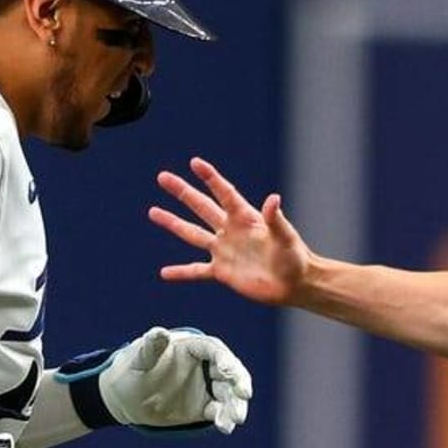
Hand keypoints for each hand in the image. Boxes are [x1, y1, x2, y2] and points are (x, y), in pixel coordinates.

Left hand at [101, 327, 251, 433]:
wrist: (125, 397)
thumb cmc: (132, 369)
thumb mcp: (138, 358)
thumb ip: (151, 347)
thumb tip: (160, 332)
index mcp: (192, 347)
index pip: (214, 349)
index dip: (224, 358)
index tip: (227, 370)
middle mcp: (204, 365)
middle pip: (230, 371)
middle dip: (239, 382)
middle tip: (245, 394)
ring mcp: (206, 387)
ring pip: (228, 394)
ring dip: (235, 405)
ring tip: (235, 419)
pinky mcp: (204, 407)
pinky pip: (219, 411)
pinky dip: (224, 418)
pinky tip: (224, 427)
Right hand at [150, 157, 311, 305]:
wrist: (294, 284)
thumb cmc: (294, 257)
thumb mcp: (286, 237)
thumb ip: (276, 219)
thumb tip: (273, 198)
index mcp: (245, 218)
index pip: (224, 193)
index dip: (210, 178)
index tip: (195, 163)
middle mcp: (230, 230)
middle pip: (201, 207)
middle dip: (182, 192)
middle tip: (163, 177)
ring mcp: (224, 251)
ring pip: (192, 234)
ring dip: (173, 223)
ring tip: (153, 212)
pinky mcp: (222, 272)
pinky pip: (197, 271)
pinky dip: (181, 272)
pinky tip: (164, 273)